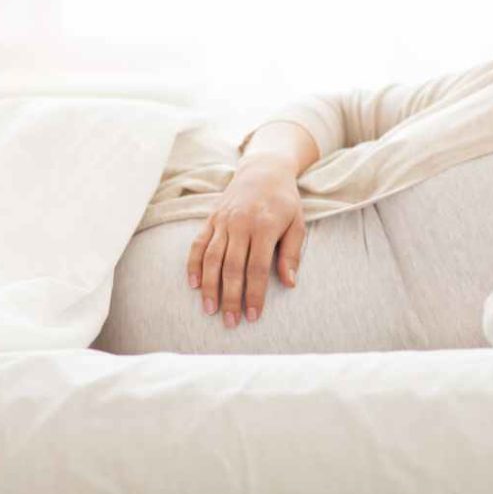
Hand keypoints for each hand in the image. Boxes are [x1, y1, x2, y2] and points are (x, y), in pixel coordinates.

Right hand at [186, 157, 305, 327]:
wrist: (264, 171)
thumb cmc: (285, 201)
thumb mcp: (297, 223)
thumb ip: (292, 253)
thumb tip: (289, 283)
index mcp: (265, 226)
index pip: (257, 268)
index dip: (254, 294)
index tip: (253, 316)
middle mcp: (241, 223)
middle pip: (232, 267)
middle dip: (231, 298)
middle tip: (231, 322)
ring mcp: (223, 220)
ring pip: (212, 258)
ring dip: (209, 287)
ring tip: (210, 310)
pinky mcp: (211, 218)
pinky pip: (198, 244)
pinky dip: (193, 265)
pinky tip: (194, 285)